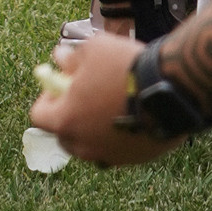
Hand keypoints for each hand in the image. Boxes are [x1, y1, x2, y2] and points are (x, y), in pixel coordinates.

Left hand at [28, 36, 171, 168]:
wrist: (172, 90)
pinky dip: (116, 136)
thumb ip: (72, 58)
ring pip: (91, 145)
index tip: (59, 85)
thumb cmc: (125, 68)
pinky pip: (116, 150)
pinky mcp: (134, 161)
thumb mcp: (93, 50)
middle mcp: (84, 145)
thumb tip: (59, 59)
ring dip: (92, 128)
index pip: (39, 116)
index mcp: (66, 120)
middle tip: (84, 96)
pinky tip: (129, 115)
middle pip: (64, 135)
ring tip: (108, 104)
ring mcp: (110, 156)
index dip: (46, 98)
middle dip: (69, 115)